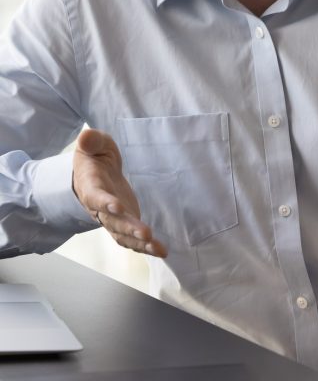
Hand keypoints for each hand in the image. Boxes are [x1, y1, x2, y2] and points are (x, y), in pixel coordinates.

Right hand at [72, 128, 166, 257]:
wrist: (92, 173)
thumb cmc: (94, 157)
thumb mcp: (93, 144)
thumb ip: (91, 141)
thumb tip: (87, 135)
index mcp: (91, 186)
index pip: (96, 197)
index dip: (105, 203)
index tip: (116, 206)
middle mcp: (100, 208)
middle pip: (113, 221)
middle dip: (129, 228)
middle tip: (145, 233)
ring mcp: (112, 218)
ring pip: (123, 235)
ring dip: (139, 243)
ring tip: (157, 248)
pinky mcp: (125, 222)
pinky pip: (132, 239)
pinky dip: (145, 247)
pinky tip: (161, 252)